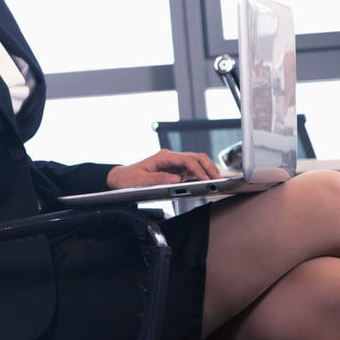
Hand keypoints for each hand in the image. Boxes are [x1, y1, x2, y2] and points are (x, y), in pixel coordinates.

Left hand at [106, 149, 220, 188]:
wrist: (121, 179)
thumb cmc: (128, 178)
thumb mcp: (140, 180)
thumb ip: (157, 179)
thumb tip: (176, 179)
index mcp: (163, 157)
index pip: (186, 160)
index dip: (197, 169)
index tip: (205, 179)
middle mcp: (170, 158)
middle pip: (195, 158)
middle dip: (208, 167)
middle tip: (218, 179)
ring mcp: (174, 164)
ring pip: (196, 163)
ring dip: (207, 170)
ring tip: (217, 181)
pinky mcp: (176, 171)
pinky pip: (192, 171)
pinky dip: (201, 175)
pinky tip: (207, 183)